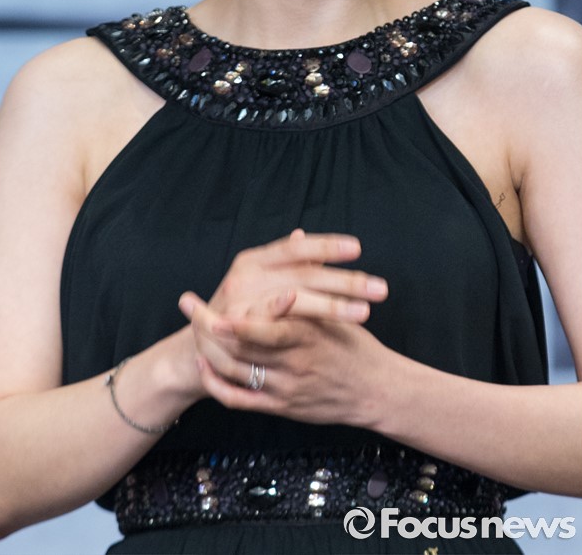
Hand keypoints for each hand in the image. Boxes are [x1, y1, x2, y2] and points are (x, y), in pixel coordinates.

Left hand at [179, 294, 388, 427]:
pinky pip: (238, 399)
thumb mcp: (337, 309)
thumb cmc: (355, 344)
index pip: (258, 329)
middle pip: (237, 349)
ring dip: (207, 352)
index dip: (228, 321)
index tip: (205, 304)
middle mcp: (292, 363)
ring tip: (192, 333)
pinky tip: (206, 365)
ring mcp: (285, 387)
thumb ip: (311, 276)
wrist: (375, 390)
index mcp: (305, 335)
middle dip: (207, 329)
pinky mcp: (282, 407)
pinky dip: (216, 384)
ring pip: (233, 372)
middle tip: (188, 308)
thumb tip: (296, 236)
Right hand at [194, 228, 387, 323]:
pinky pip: (268, 322)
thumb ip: (282, 261)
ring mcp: (242, 302)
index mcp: (254, 260)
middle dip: (345, 281)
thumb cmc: (236, 309)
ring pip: (293, 297)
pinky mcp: (239, 330)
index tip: (358, 248)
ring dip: (332, 305)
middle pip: (304, 273)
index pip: (297, 248)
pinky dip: (287, 315)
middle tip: (381, 288)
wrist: (199, 346)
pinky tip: (318, 319)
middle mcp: (247, 275)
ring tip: (365, 311)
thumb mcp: (255, 280)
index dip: (326, 246)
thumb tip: (304, 236)